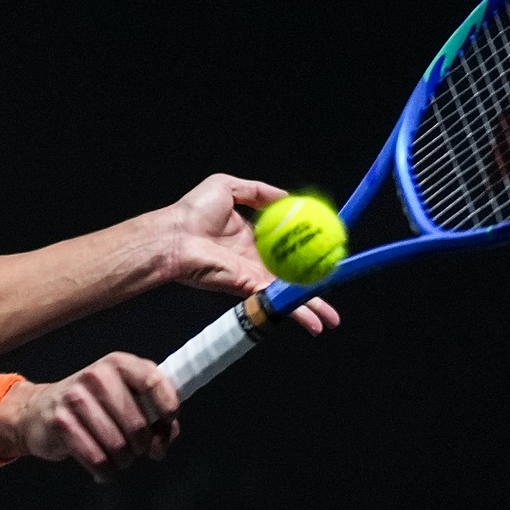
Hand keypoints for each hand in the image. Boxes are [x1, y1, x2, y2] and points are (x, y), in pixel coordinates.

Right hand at [0, 351, 180, 476]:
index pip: (153, 381)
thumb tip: (166, 438)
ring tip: (119, 460)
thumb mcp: (123, 398)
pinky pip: (96, 458)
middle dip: (143, 446)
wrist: (38, 411)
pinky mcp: (60, 422)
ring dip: (123, 461)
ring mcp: (75, 398)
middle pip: (137, 423)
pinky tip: (103, 470)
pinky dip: (105, 471)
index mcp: (118, 364)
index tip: (166, 427)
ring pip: (117, 445)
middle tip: (138, 451)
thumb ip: (153, 414)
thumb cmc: (92, 406)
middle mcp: (96, 376)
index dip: (167, 408)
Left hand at [153, 175, 343, 336]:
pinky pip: (278, 300)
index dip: (306, 246)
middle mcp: (255, 259)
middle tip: (335, 287)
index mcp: (252, 237)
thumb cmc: (192, 211)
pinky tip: (316, 322)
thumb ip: (258, 191)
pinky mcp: (249, 287)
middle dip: (314, 284)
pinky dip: (298, 312)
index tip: (326, 249)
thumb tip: (287, 195)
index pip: (286, 244)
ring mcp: (254, 275)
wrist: (174, 236)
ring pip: (288, 293)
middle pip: (291, 273)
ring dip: (312, 307)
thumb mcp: (228, 187)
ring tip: (332, 320)